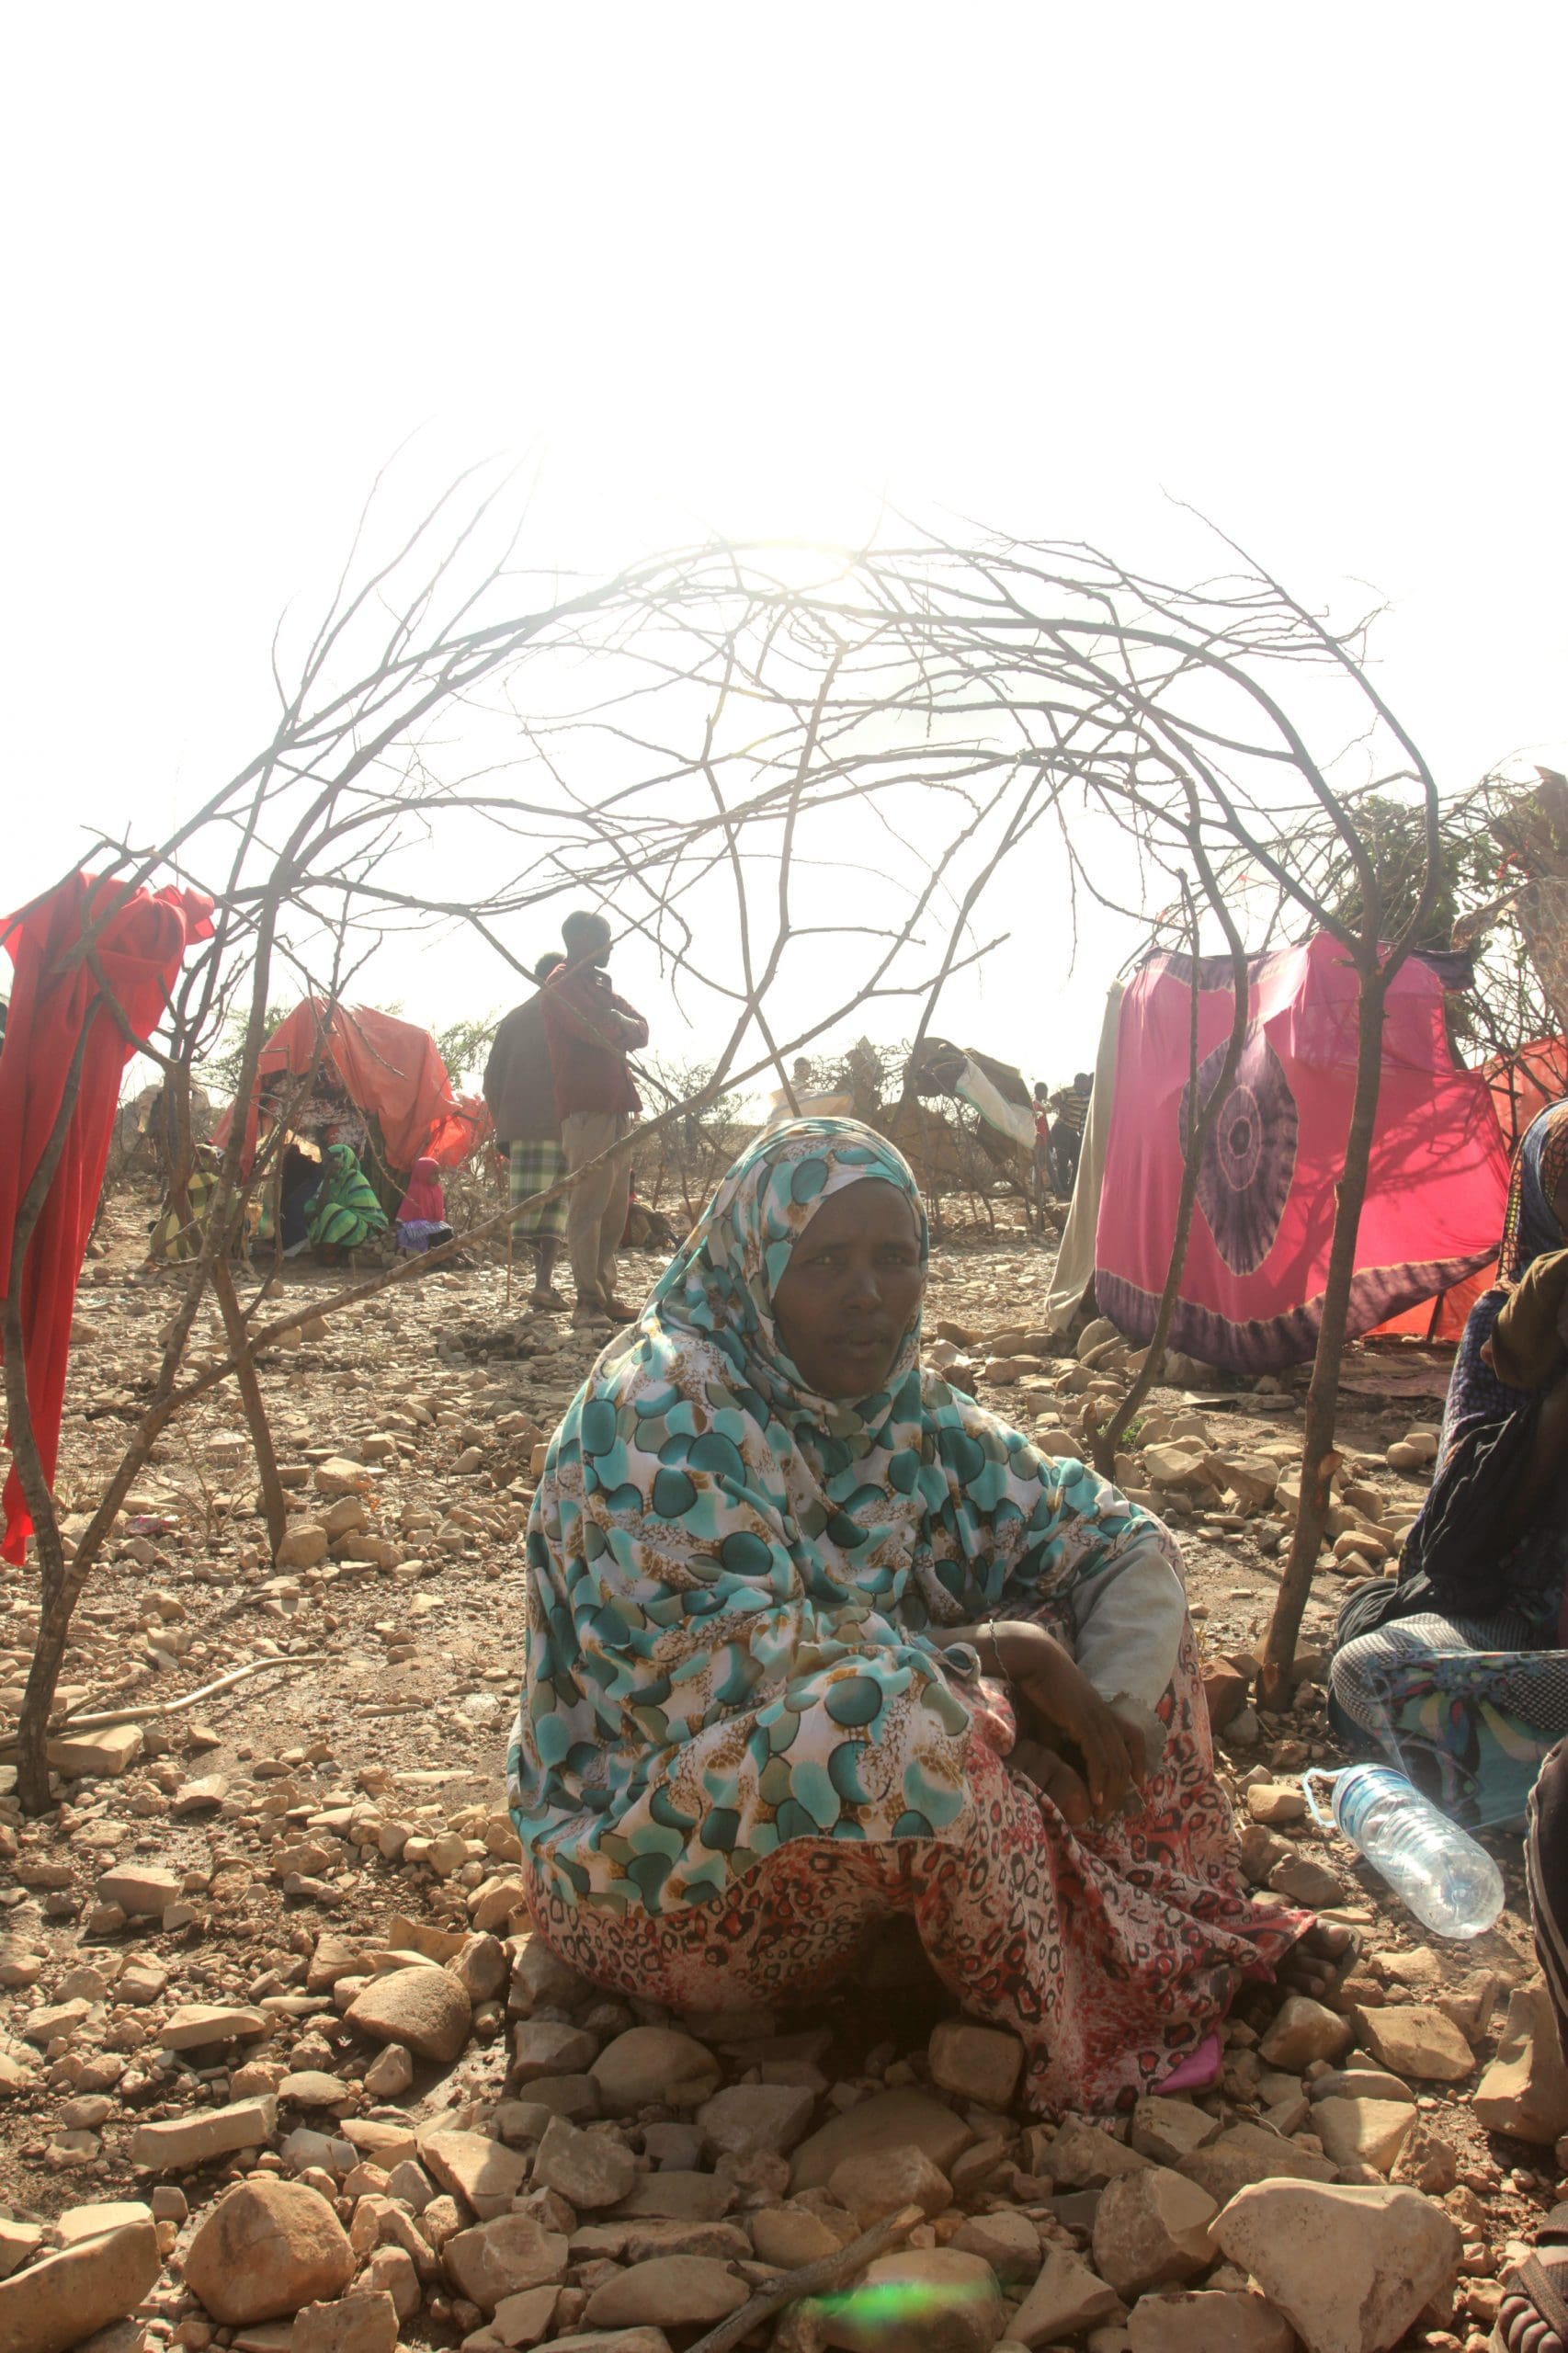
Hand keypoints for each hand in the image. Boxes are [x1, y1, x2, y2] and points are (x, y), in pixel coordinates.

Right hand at [992, 1622, 1139, 1824]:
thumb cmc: (1040, 1687)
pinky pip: (1099, 1758)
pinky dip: (1099, 1781)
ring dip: (1111, 1793)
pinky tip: (1095, 1797)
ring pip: (1115, 1764)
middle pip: (1125, 1760)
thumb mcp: (1052, 1720)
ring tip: (1102, 1814)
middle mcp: (1105, 1717)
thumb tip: (1055, 1760)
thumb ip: (1058, 1740)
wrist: (1035, 1661)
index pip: (1134, 1737)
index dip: (1140, 1760)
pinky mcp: (1085, 1722)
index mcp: (1102, 1713)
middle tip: (1109, 1814)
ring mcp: (1097, 1719)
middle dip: (1121, 1790)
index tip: (1139, 1782)